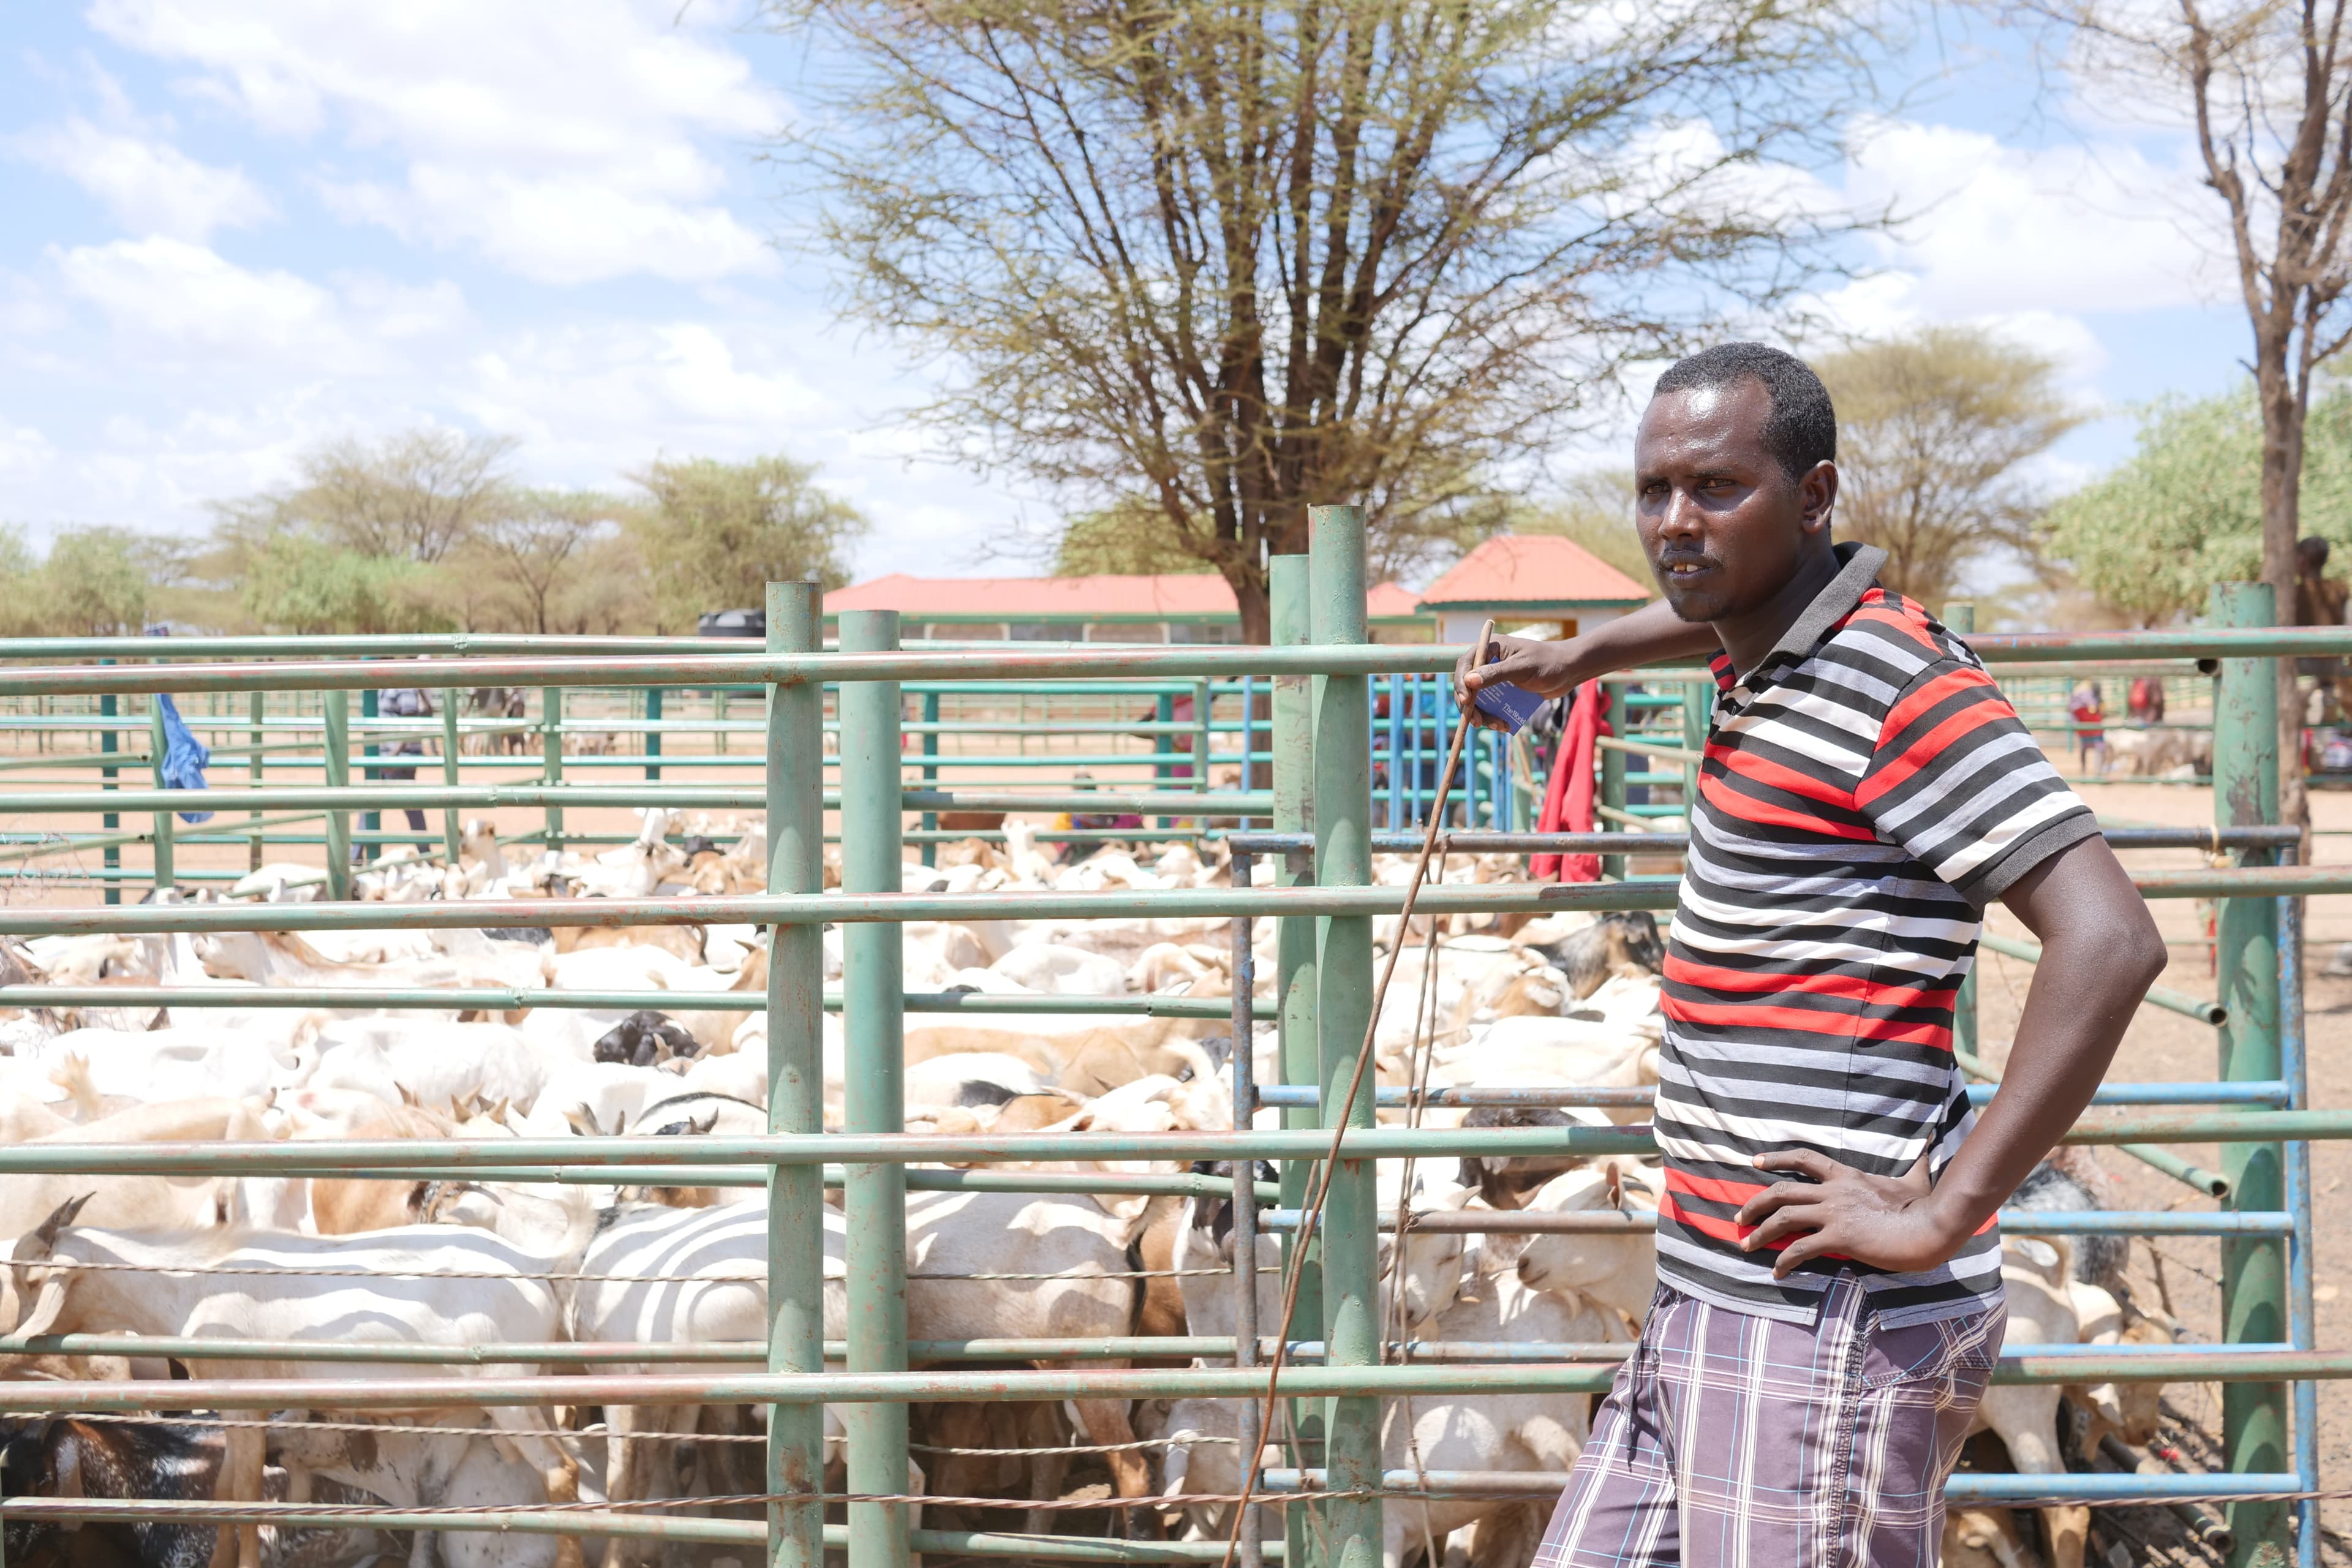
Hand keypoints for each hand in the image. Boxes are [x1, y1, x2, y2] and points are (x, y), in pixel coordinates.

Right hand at [1453, 635, 1586, 732]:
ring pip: (1478, 700)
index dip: (1461, 683)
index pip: (1465, 664)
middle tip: (1477, 722)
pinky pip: (1492, 706)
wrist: (1569, 671)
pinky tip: (1506, 726)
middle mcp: (1489, 662)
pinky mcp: (1504, 691)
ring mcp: (1496, 678)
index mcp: (1490, 649)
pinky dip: (1495, 717)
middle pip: (1468, 686)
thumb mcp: (1521, 668)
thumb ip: (1495, 674)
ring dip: (1484, 715)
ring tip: (1500, 726)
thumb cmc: (1548, 663)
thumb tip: (1469, 681)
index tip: (1466, 701)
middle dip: (1471, 706)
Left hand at [1734, 1150, 1963, 1279]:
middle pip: (1782, 1191)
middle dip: (1756, 1203)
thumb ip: (1915, 1163)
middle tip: (1740, 1216)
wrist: (1931, 1226)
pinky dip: (1785, 1260)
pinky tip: (1777, 1272)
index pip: (1804, 1158)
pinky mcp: (1840, 1237)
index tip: (1755, 1162)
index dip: (1777, 1158)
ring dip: (1761, 1232)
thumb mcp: (1915, 1179)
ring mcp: (1835, 1214)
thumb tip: (1930, 1145)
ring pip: (1784, 1218)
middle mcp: (1834, 1191)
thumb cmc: (1925, 1206)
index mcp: (1847, 1175)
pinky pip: (1801, 1249)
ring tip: (1746, 1245)